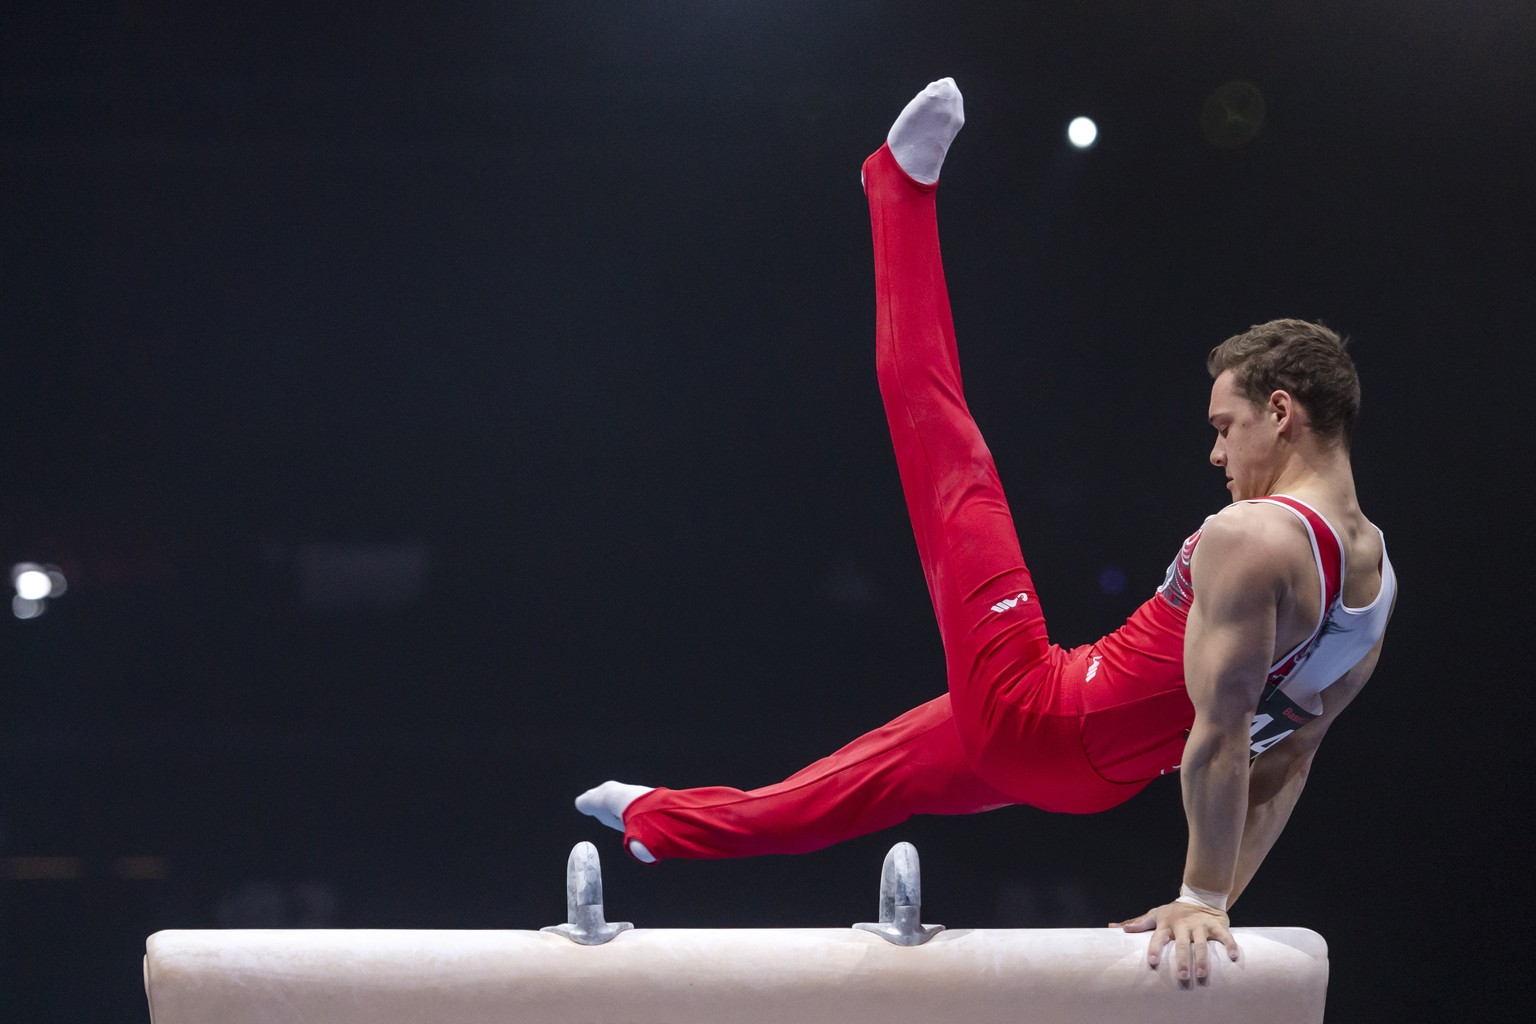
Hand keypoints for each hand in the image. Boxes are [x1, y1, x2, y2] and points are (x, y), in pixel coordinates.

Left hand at [1111, 901, 1239, 983]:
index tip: (1153, 963)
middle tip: (1181, 977)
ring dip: (1202, 959)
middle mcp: (1183, 925)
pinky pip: (1224, 936)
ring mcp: (1200, 925)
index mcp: (1167, 925)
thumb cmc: (1174, 912)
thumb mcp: (1156, 914)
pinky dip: (1230, 945)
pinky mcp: (1216, 925)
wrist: (1200, 897)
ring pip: (1202, 943)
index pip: (1158, 937)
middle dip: (1181, 960)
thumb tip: (1113, 927)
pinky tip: (1234, 957)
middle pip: (1181, 944)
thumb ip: (1138, 923)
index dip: (1156, 949)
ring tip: (1202, 975)